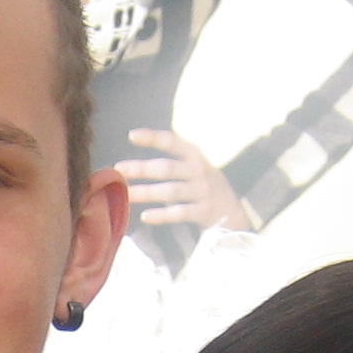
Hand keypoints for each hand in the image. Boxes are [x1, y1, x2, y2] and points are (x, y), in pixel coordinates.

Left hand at [116, 129, 258, 232]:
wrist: (233, 212)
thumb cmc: (202, 187)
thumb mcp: (193, 167)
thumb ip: (171, 163)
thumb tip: (133, 166)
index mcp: (195, 155)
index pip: (173, 142)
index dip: (153, 138)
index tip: (132, 136)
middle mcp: (199, 170)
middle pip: (167, 168)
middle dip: (142, 168)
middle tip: (119, 169)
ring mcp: (203, 191)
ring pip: (171, 191)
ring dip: (146, 192)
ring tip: (127, 195)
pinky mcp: (205, 211)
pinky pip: (181, 212)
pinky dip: (163, 215)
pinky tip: (146, 216)